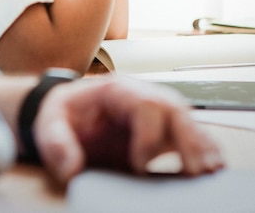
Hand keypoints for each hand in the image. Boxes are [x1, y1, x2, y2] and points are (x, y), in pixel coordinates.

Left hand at [33, 75, 223, 184]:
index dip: (148, 135)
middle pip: (174, 108)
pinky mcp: (159, 130)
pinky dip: (202, 146)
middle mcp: (140, 96)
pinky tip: (212, 166)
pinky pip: (187, 133)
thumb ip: (56, 143)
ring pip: (186, 119)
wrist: (65, 115)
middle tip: (197, 170)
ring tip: (212, 170)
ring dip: (201, 143)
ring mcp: (152, 112)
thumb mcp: (49, 124)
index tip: (140, 165)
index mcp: (115, 91)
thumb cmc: (60, 116)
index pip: (145, 104)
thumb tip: (71, 168)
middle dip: (189, 137)